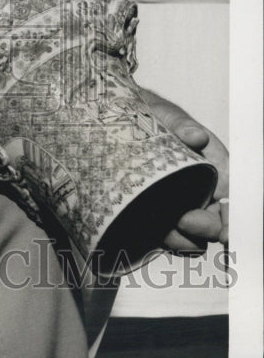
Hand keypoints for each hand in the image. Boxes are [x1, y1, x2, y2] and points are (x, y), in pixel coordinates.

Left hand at [141, 88, 228, 250]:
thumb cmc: (155, 118)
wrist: (124, 123)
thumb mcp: (168, 117)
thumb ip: (182, 126)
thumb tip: (196, 137)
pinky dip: (167, 240)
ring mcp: (183, 206)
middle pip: (216, 223)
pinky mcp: (159, 216)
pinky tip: (157, 233)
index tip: (226, 230)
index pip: (234, 201)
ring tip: (168, 228)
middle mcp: (204, 193)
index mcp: (217, 171)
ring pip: (193, 236)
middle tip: (184, 219)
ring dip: (183, 238)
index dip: (233, 218)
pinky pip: (169, 237)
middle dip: (205, 228)